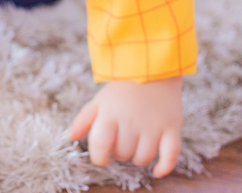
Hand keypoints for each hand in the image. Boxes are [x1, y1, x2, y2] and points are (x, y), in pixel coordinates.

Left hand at [67, 77, 182, 176]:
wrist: (153, 69)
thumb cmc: (122, 89)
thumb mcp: (100, 100)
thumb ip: (83, 119)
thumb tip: (70, 137)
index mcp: (111, 113)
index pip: (100, 145)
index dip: (98, 157)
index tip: (101, 158)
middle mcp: (132, 120)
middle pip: (122, 154)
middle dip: (119, 152)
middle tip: (121, 140)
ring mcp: (153, 125)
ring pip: (143, 158)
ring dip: (137, 158)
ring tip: (136, 145)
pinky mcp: (172, 127)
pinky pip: (170, 155)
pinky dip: (164, 167)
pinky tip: (157, 171)